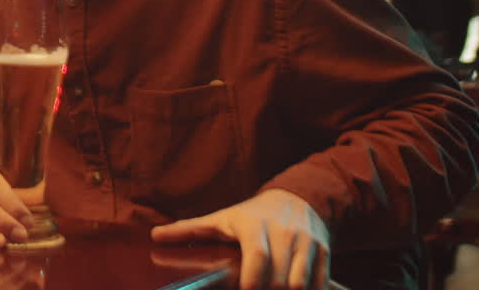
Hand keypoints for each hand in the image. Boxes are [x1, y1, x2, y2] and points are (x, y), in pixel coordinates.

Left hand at [151, 189, 329, 289]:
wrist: (298, 197)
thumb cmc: (251, 214)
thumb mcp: (221, 218)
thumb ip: (190, 230)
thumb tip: (154, 236)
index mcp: (254, 225)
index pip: (257, 257)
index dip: (251, 281)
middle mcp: (283, 232)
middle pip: (278, 277)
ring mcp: (306, 242)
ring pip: (301, 283)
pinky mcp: (324, 251)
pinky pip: (320, 283)